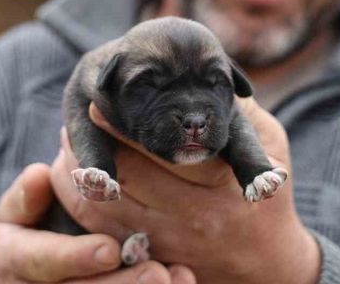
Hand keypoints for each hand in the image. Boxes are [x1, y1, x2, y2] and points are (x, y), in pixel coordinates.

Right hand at [0, 163, 196, 283]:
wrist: (24, 270)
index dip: (74, 257)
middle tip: (157, 273)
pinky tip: (183, 281)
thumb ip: (29, 195)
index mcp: (10, 258)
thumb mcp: (19, 208)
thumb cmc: (29, 225)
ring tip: (176, 279)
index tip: (110, 249)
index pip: (40, 261)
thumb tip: (39, 175)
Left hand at [51, 98, 320, 283]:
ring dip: (81, 169)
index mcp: (222, 181)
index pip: (164, 148)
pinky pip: (103, 230)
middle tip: (81, 112)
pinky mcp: (153, 258)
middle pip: (129, 174)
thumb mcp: (269, 143)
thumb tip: (203, 76)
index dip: (123, 124)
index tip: (96, 102)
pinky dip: (81, 200)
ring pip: (107, 204)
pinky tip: (76, 174)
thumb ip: (236, 110)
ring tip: (70, 140)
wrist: (267, 262)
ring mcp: (171, 241)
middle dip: (98, 140)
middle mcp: (195, 216)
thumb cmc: (268, 192)